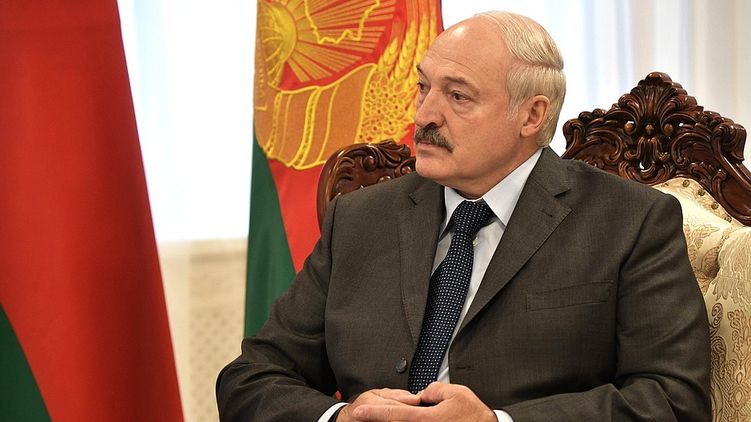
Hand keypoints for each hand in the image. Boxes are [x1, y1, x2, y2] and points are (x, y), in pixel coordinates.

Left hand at [351, 382, 495, 421]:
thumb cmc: (474, 416)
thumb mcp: (455, 393)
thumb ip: (433, 390)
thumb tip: (422, 395)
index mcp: (427, 418)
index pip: (395, 414)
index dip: (374, 413)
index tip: (359, 411)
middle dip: (376, 420)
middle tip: (359, 415)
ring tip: (377, 417)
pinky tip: (397, 420)